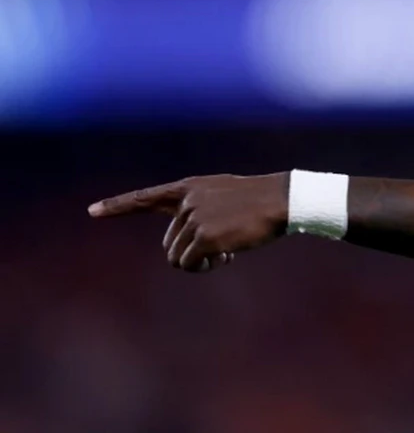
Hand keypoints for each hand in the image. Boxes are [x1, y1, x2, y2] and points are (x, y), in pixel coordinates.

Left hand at [89, 173, 288, 273]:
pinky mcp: (204, 236)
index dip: (116, 205)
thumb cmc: (258, 200)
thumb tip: (184, 247)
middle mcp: (186, 201)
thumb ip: (199, 209)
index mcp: (189, 188)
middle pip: (169, 242)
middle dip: (188, 252)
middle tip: (219, 247)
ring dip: (198, 262)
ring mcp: (194, 218)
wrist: (282, 199)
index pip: (145, 197)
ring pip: (177, 256)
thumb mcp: (223, 194)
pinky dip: (206, 266)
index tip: (92, 211)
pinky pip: (190, 263)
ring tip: (226, 250)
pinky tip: (228, 255)